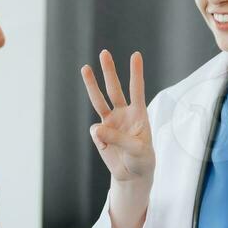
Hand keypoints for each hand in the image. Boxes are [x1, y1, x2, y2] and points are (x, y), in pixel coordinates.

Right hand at [80, 50, 154, 188]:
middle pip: (114, 88)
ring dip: (92, 84)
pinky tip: (107, 149)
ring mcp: (110, 122)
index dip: (136, 73)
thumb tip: (96, 128)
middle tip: (104, 53)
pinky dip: (100, 139)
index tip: (136, 55)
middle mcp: (123, 113)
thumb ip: (119, 138)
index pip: (137, 89)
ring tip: (85, 68)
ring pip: (99, 100)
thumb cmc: (142, 159)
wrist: (133, 174)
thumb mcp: (137, 149)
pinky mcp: (100, 134)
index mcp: (138, 113)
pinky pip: (96, 132)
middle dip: (109, 71)